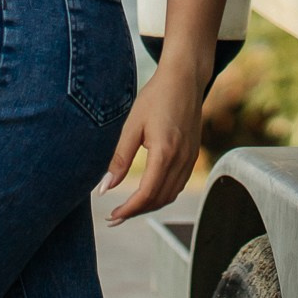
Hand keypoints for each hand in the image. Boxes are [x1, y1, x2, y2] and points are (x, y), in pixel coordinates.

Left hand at [100, 61, 206, 223]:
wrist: (185, 79)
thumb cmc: (156, 97)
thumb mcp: (132, 125)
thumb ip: (119, 158)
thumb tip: (104, 188)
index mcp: (165, 152)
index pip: (146, 194)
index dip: (128, 209)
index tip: (112, 216)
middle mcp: (181, 159)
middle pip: (159, 199)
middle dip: (136, 212)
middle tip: (115, 217)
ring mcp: (190, 158)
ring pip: (170, 195)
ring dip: (149, 205)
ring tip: (128, 208)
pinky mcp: (193, 155)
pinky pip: (178, 184)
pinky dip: (162, 194)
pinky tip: (148, 192)